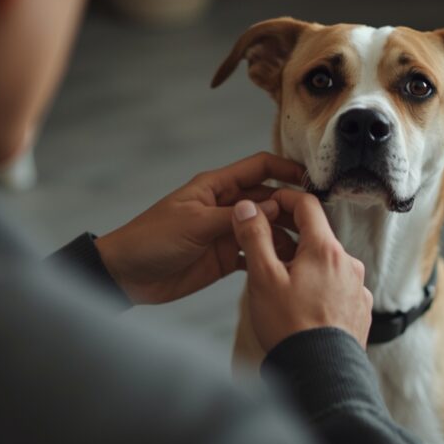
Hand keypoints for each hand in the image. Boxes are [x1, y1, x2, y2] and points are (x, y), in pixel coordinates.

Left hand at [95, 153, 303, 303]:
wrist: (126, 275)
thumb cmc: (152, 239)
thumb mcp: (194, 224)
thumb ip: (234, 217)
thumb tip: (274, 204)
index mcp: (216, 187)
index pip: (259, 168)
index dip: (287, 170)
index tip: (313, 180)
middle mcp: (226, 206)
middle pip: (269, 199)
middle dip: (293, 207)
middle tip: (317, 223)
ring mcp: (226, 232)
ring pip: (266, 228)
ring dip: (285, 236)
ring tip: (308, 249)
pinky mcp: (225, 258)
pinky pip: (255, 254)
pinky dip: (270, 258)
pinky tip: (287, 267)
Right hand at [231, 189, 372, 350]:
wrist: (321, 374)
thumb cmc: (290, 327)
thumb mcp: (263, 278)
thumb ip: (255, 237)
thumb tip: (247, 208)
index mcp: (325, 249)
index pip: (307, 204)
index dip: (283, 199)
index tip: (267, 204)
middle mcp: (348, 263)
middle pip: (317, 235)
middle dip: (290, 234)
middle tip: (264, 243)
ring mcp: (357, 287)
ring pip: (327, 262)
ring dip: (304, 263)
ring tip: (279, 281)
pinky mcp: (360, 309)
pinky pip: (337, 286)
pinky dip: (319, 286)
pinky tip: (302, 302)